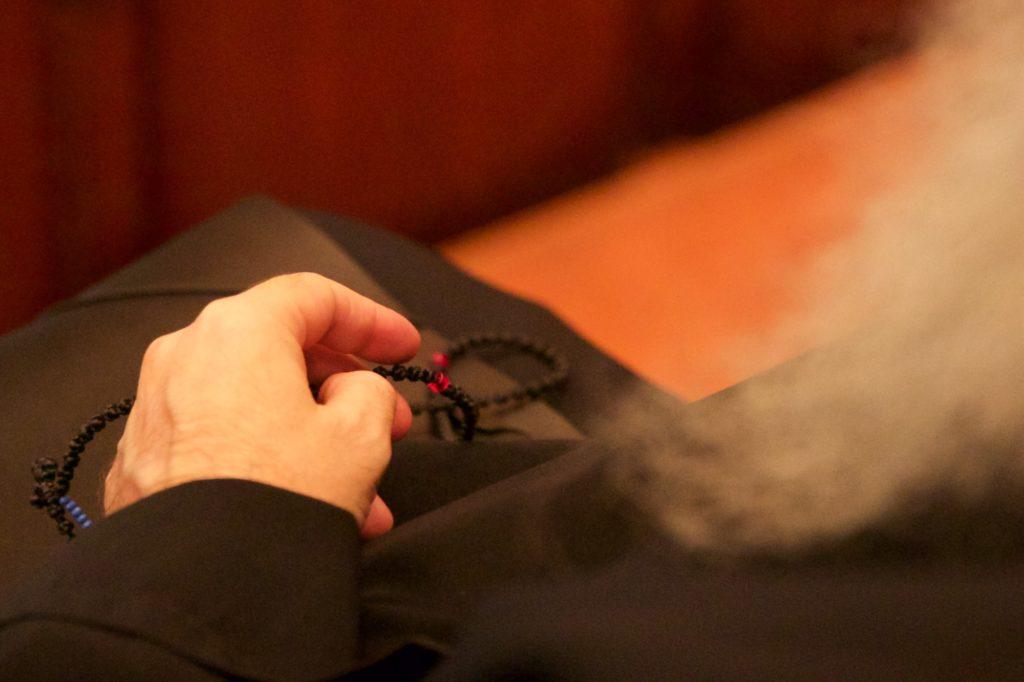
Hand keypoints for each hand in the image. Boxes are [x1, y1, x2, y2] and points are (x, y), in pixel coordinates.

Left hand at [103, 272, 419, 538]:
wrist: (198, 584)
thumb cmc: (272, 499)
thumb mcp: (361, 434)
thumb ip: (371, 392)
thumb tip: (355, 393)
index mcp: (237, 330)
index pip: (315, 297)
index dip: (372, 320)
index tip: (402, 346)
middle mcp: (185, 357)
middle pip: (282, 351)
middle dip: (346, 388)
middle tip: (389, 417)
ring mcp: (157, 410)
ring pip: (256, 404)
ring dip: (315, 434)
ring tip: (362, 484)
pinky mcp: (145, 461)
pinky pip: (223, 441)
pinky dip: (270, 457)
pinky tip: (310, 500)